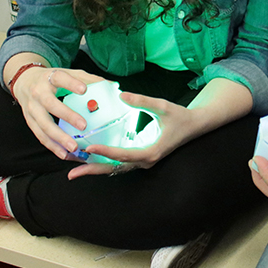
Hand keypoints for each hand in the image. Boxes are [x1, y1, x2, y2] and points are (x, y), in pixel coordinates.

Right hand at [11, 65, 103, 159]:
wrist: (24, 82)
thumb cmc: (51, 79)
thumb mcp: (67, 73)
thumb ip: (87, 79)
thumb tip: (111, 86)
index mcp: (50, 78)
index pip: (60, 78)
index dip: (71, 84)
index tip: (84, 89)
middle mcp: (39, 93)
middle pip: (51, 105)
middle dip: (67, 116)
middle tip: (83, 126)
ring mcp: (32, 108)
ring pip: (43, 125)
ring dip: (59, 138)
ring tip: (74, 148)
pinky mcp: (29, 121)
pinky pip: (40, 136)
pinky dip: (53, 147)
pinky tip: (64, 154)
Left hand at [66, 93, 204, 179]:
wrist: (195, 126)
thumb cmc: (181, 116)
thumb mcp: (163, 106)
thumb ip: (142, 101)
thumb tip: (121, 94)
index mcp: (152, 152)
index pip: (124, 155)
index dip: (106, 152)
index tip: (89, 148)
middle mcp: (145, 161)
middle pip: (115, 169)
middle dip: (92, 171)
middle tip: (72, 173)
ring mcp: (142, 162)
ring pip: (115, 169)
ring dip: (95, 169)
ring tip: (74, 170)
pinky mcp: (140, 158)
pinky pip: (119, 163)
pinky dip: (104, 162)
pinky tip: (89, 159)